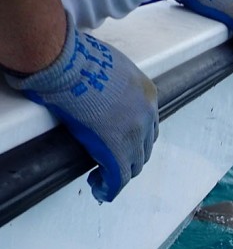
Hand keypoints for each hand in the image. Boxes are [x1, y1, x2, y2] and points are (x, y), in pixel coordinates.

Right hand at [4, 11, 157, 201]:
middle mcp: (147, 115)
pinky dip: (110, 187)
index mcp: (147, 94)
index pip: (148, 124)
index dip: (135, 137)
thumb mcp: (110, 67)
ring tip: (102, 177)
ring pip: (134, 164)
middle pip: (145, 146)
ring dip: (120, 172)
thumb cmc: (79, 58)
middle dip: (130, 157)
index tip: (121, 142)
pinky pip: (119, 176)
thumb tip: (102, 93)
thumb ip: (114, 84)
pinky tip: (101, 190)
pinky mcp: (117, 150)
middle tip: (112, 163)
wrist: (68, 65)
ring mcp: (134, 134)